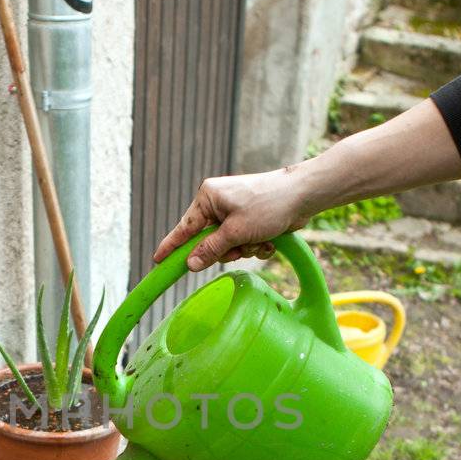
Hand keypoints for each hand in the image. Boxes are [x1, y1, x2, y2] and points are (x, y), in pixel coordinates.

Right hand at [152, 167, 314, 271]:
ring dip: (244, 249)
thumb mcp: (236, 232)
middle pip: (208, 241)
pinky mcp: (249, 219)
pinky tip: (268, 241)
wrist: (303, 196)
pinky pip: (243, 242)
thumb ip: (211, 250)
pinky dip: (254, 245)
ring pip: (228, 245)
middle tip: (240, 246)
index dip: (171, 247)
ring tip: (259, 240)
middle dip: (226, 250)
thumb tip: (190, 264)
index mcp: (208, 198)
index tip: (157, 260)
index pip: (184, 229)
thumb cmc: (268, 205)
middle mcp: (218, 203)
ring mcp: (234, 211)